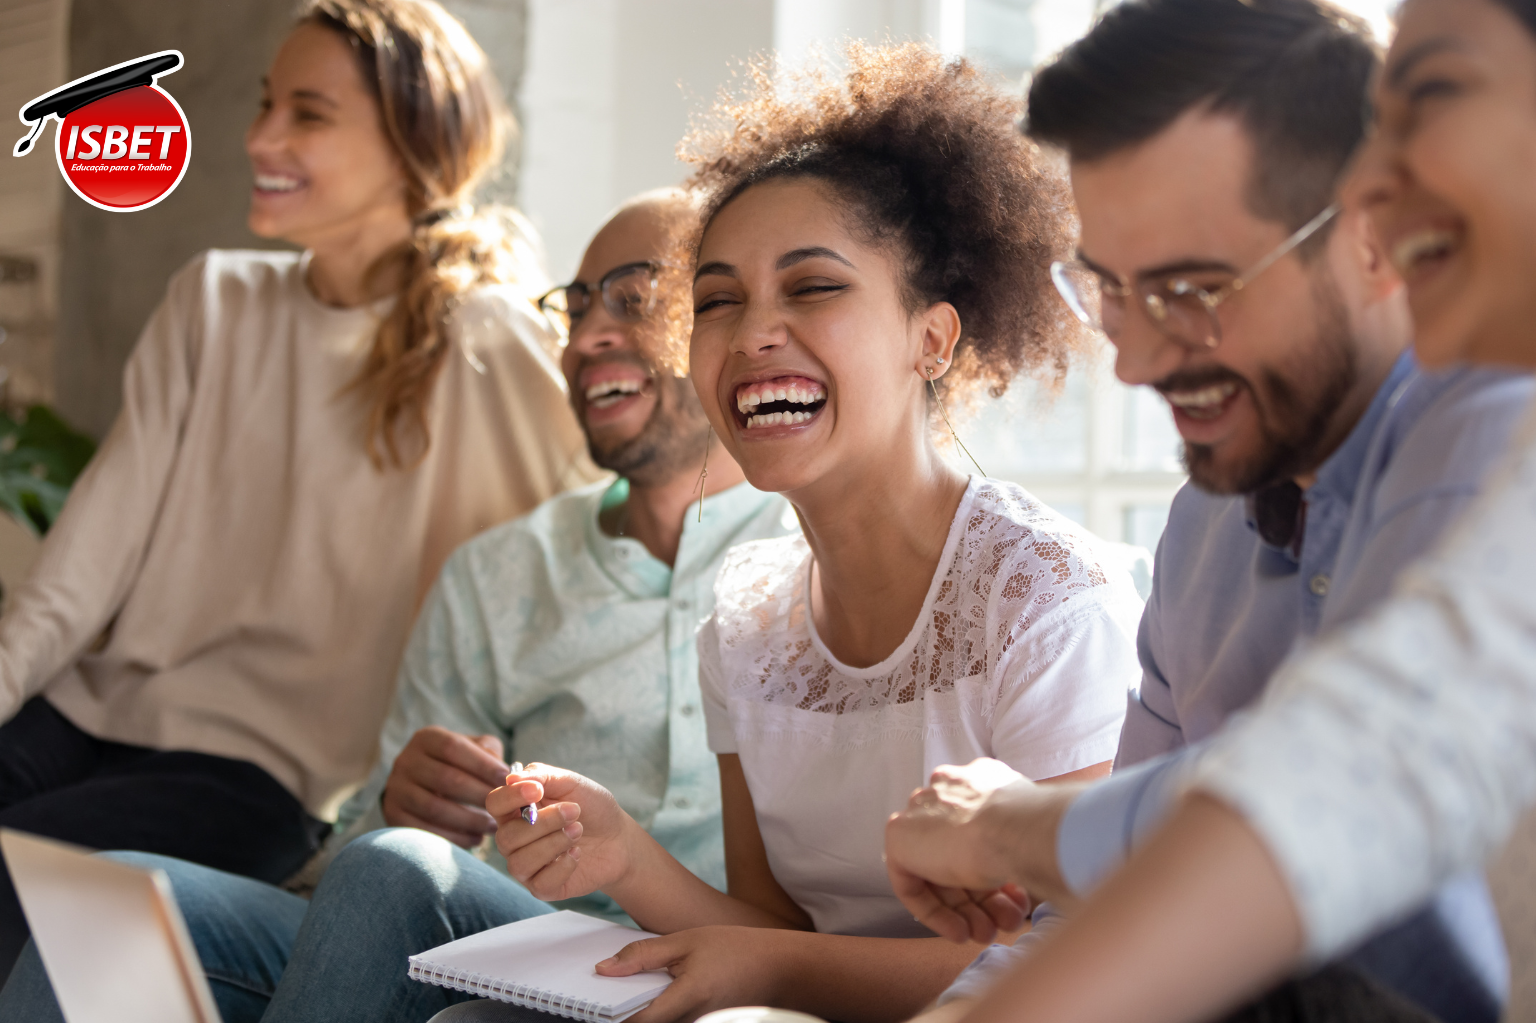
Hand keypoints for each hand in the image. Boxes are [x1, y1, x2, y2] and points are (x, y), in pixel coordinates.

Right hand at [381, 726, 507, 846]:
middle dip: (479, 795)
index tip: (506, 781)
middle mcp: (405, 761)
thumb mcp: (471, 749)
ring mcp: (395, 790)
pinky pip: (425, 831)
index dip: (482, 764)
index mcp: (426, 739)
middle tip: (504, 808)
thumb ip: (489, 752)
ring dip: (469, 820)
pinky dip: (454, 838)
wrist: (418, 786)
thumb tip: (506, 773)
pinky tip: (475, 839)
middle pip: (445, 779)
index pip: (453, 748)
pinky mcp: (393, 817)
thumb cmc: (457, 766)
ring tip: (493, 827)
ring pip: (435, 808)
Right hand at [489, 763, 641, 901]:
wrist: (619, 838)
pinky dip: (563, 866)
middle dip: (544, 822)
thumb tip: (511, 778)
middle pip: (506, 837)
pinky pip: (540, 883)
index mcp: (516, 810)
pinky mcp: (543, 887)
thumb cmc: (591, 808)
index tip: (537, 790)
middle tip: (574, 811)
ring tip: (578, 831)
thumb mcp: (570, 782)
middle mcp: (515, 840)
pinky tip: (577, 853)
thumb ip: (541, 776)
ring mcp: (527, 866)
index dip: (511, 797)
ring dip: (554, 843)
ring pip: (520, 862)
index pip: (494, 804)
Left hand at [594, 925, 787, 1022]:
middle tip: (612, 986)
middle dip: (623, 1009)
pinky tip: (659, 986)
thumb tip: (604, 969)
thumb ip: (643, 954)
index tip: (595, 999)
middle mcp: (691, 1020)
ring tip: (636, 983)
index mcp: (686, 999)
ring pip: (656, 1022)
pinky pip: (670, 1019)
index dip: (611, 1013)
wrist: (778, 967)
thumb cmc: (736, 949)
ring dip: (641, 1007)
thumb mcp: (686, 941)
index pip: (636, 1020)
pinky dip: (657, 1006)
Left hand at [885, 758, 1074, 942]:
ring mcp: (920, 812)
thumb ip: (1019, 840)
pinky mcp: (900, 838)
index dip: (998, 873)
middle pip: (960, 857)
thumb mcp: (1035, 830)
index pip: (980, 834)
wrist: (1016, 828)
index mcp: (978, 781)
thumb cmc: (1037, 829)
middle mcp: (946, 791)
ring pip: (942, 875)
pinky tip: (962, 932)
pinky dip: (937, 914)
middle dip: (985, 898)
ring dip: (968, 911)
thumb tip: (1029, 867)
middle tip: (1006, 923)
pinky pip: (914, 885)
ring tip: (989, 934)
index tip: (1018, 897)